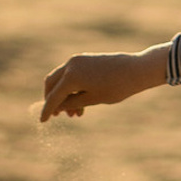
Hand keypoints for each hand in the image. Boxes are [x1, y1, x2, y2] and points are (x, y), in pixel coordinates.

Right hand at [38, 45, 169, 121]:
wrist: (137, 70)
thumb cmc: (117, 87)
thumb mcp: (93, 99)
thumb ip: (72, 103)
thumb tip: (57, 106)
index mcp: (71, 76)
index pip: (54, 96)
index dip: (47, 110)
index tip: (42, 121)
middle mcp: (71, 65)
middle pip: (51, 83)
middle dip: (52, 99)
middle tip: (58, 115)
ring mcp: (78, 60)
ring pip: (62, 78)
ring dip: (64, 95)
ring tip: (76, 113)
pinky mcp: (85, 59)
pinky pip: (72, 74)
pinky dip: (72, 87)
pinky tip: (81, 102)